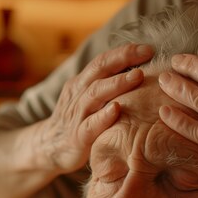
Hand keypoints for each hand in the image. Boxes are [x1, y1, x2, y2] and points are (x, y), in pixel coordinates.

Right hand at [39, 43, 153, 172]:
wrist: (49, 148)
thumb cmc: (79, 121)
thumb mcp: (90, 99)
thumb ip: (108, 86)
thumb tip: (141, 72)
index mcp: (82, 82)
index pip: (103, 61)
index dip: (124, 52)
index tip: (148, 48)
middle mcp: (78, 93)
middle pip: (99, 69)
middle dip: (123, 58)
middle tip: (147, 53)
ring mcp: (77, 114)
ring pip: (95, 93)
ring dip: (118, 83)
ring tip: (138, 75)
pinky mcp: (77, 137)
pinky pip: (90, 125)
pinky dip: (103, 116)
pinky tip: (117, 109)